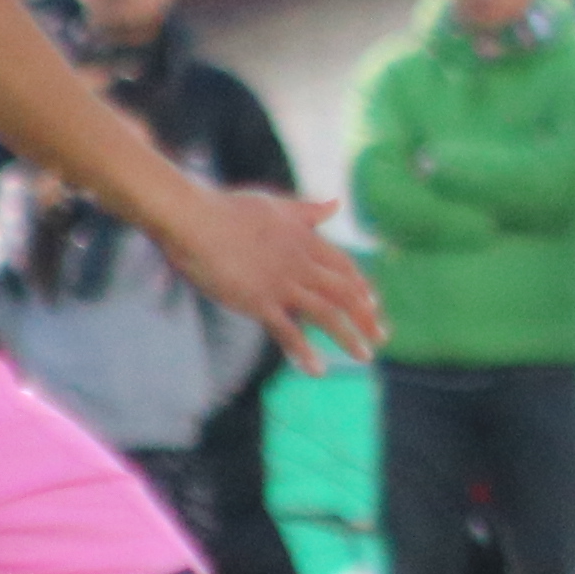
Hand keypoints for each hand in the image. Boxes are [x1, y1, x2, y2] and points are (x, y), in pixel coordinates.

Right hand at [157, 182, 384, 369]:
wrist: (194, 219)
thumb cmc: (228, 209)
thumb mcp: (276, 205)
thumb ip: (308, 210)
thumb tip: (336, 203)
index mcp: (306, 240)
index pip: (344, 268)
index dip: (360, 287)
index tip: (372, 304)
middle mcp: (301, 263)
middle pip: (344, 293)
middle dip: (365, 317)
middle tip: (381, 337)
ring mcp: (282, 283)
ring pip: (326, 314)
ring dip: (348, 336)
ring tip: (364, 356)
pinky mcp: (259, 301)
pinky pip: (288, 331)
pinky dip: (304, 351)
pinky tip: (318, 370)